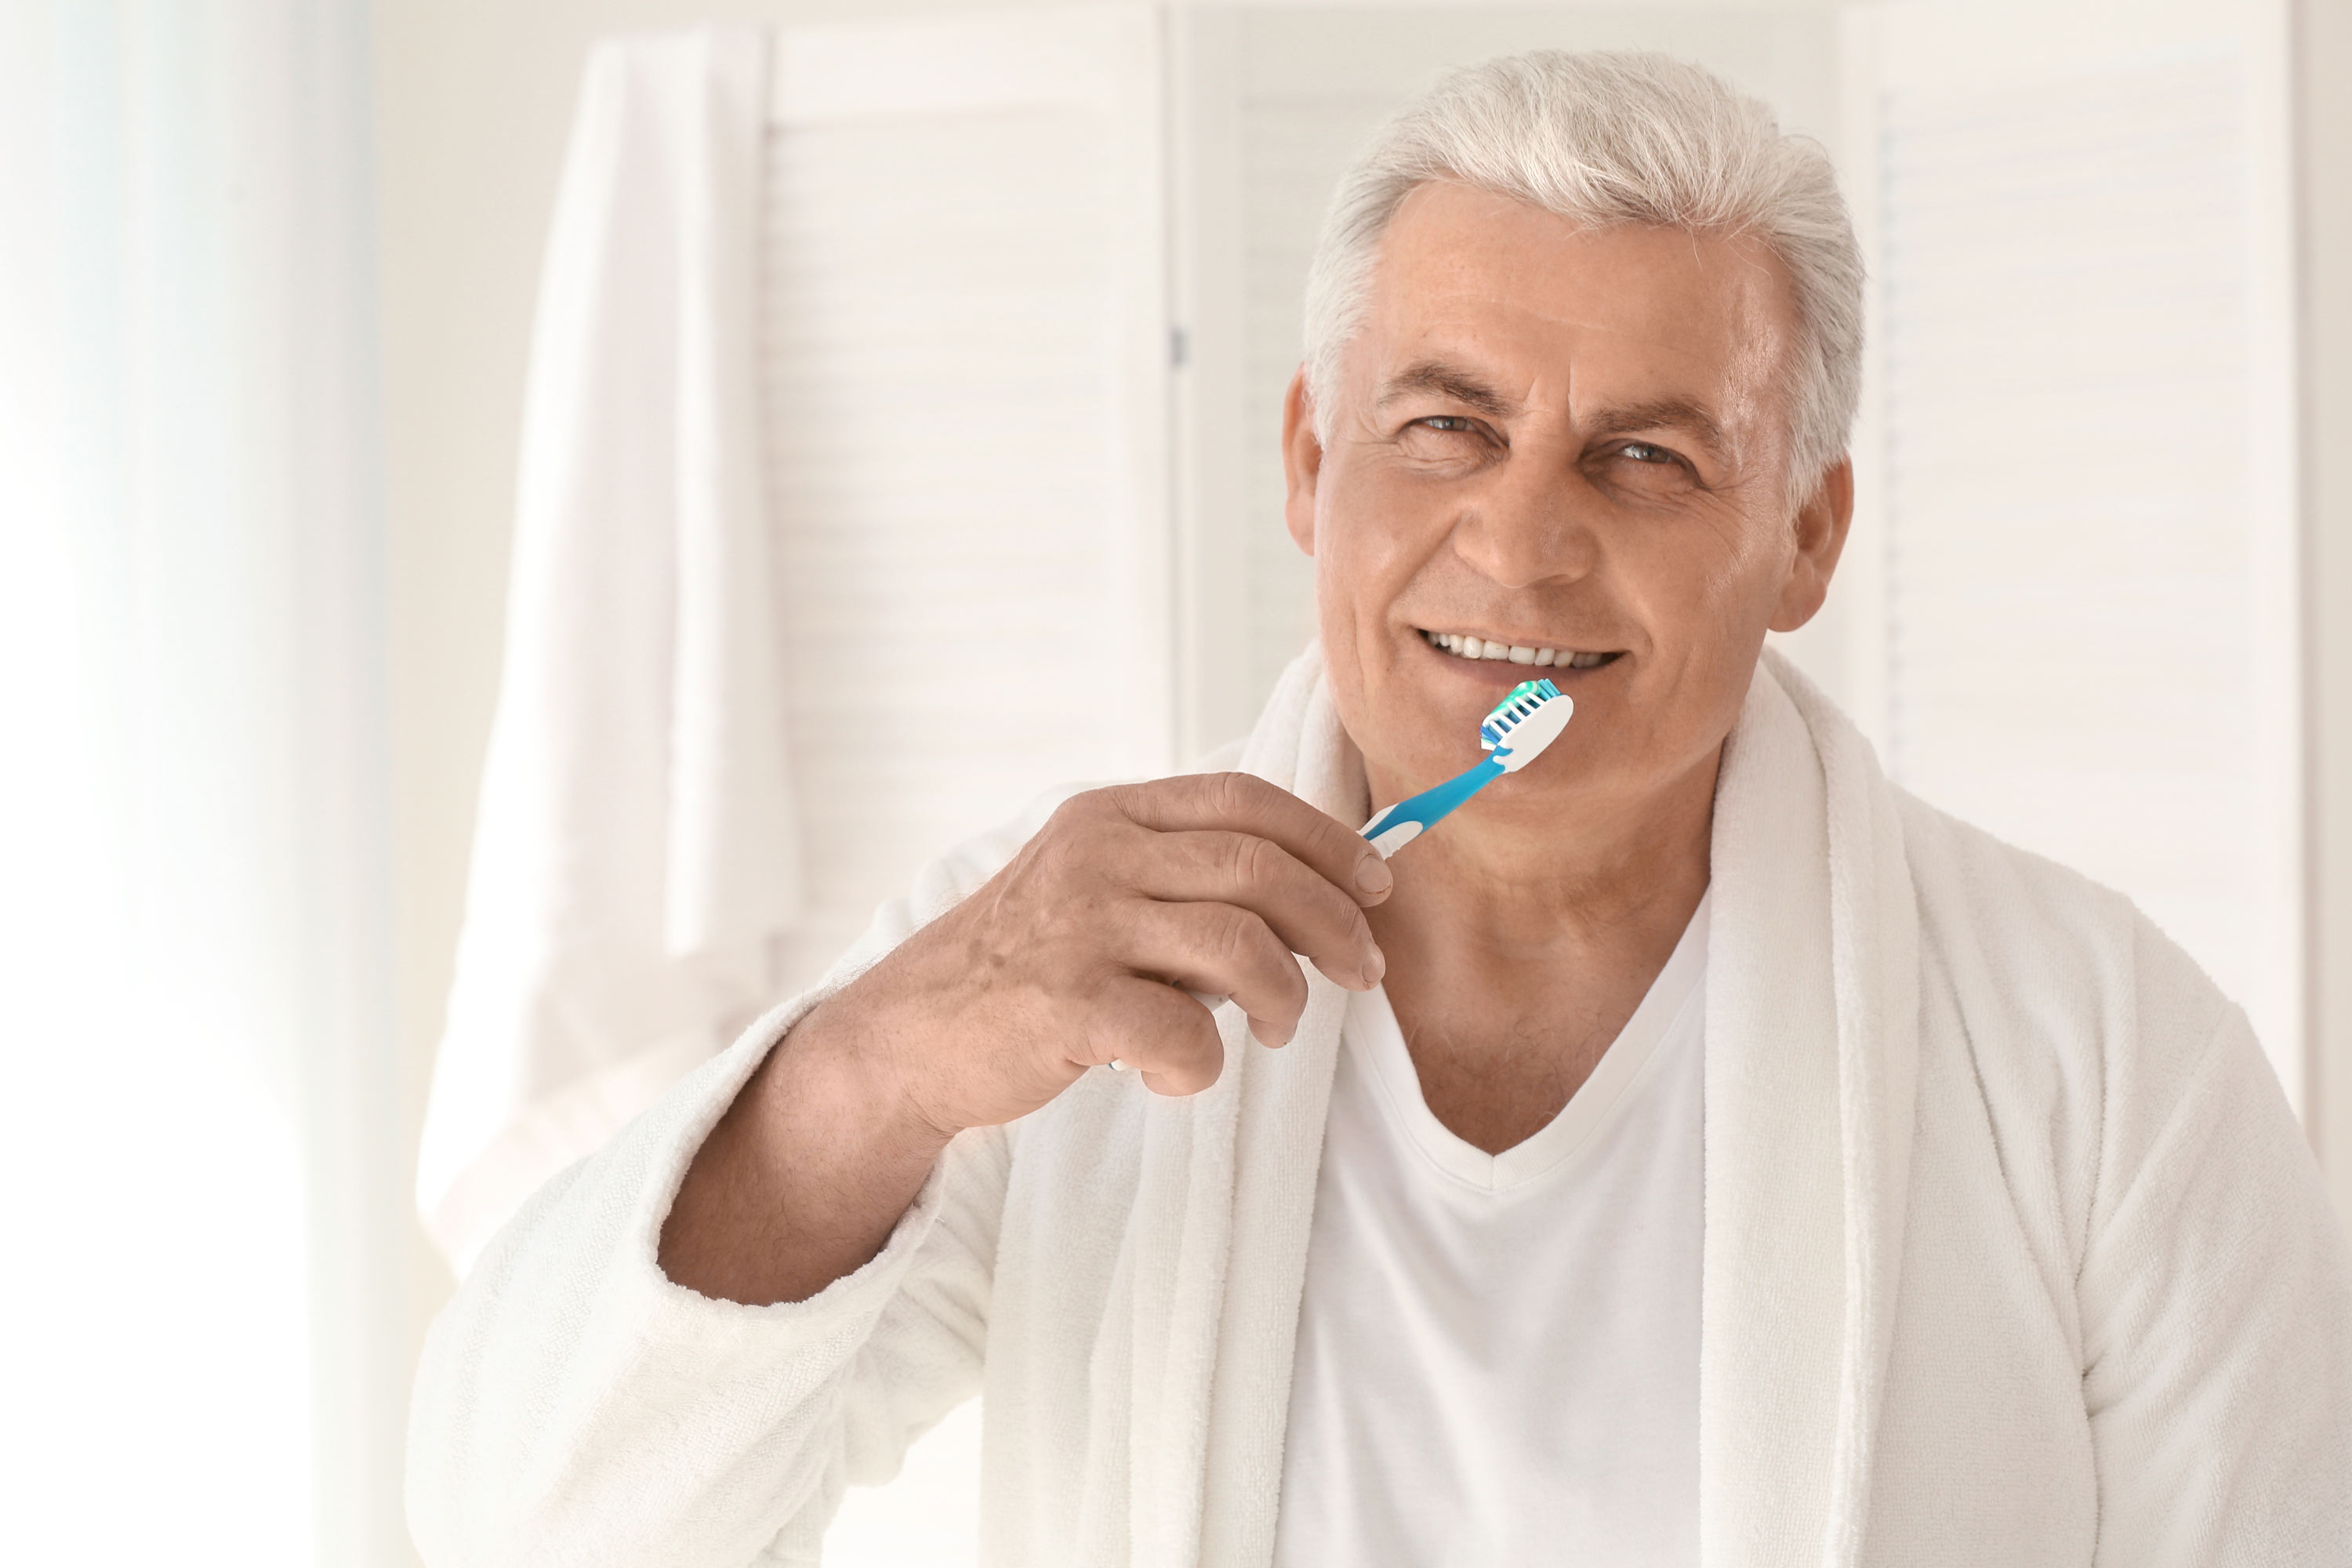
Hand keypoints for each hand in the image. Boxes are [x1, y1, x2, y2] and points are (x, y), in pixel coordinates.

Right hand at [660, 773, 1390, 1304]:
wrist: (910, 1034)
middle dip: (1336, 925)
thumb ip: (1182, 878)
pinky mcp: (1065, 1001)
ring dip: (1285, 998)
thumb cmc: (1026, 966)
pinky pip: (1186, 1033)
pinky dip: (1204, 1065)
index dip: (1328, 841)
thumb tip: (1322, 897)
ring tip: (1277, 1030)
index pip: (1247, 800)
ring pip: (1240, 947)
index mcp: (1113, 815)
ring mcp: (1079, 924)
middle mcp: (1097, 854)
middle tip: (1363, 974)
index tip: (1376, 886)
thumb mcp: (1094, 887)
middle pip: (1261, 871)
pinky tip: (1177, 1074)